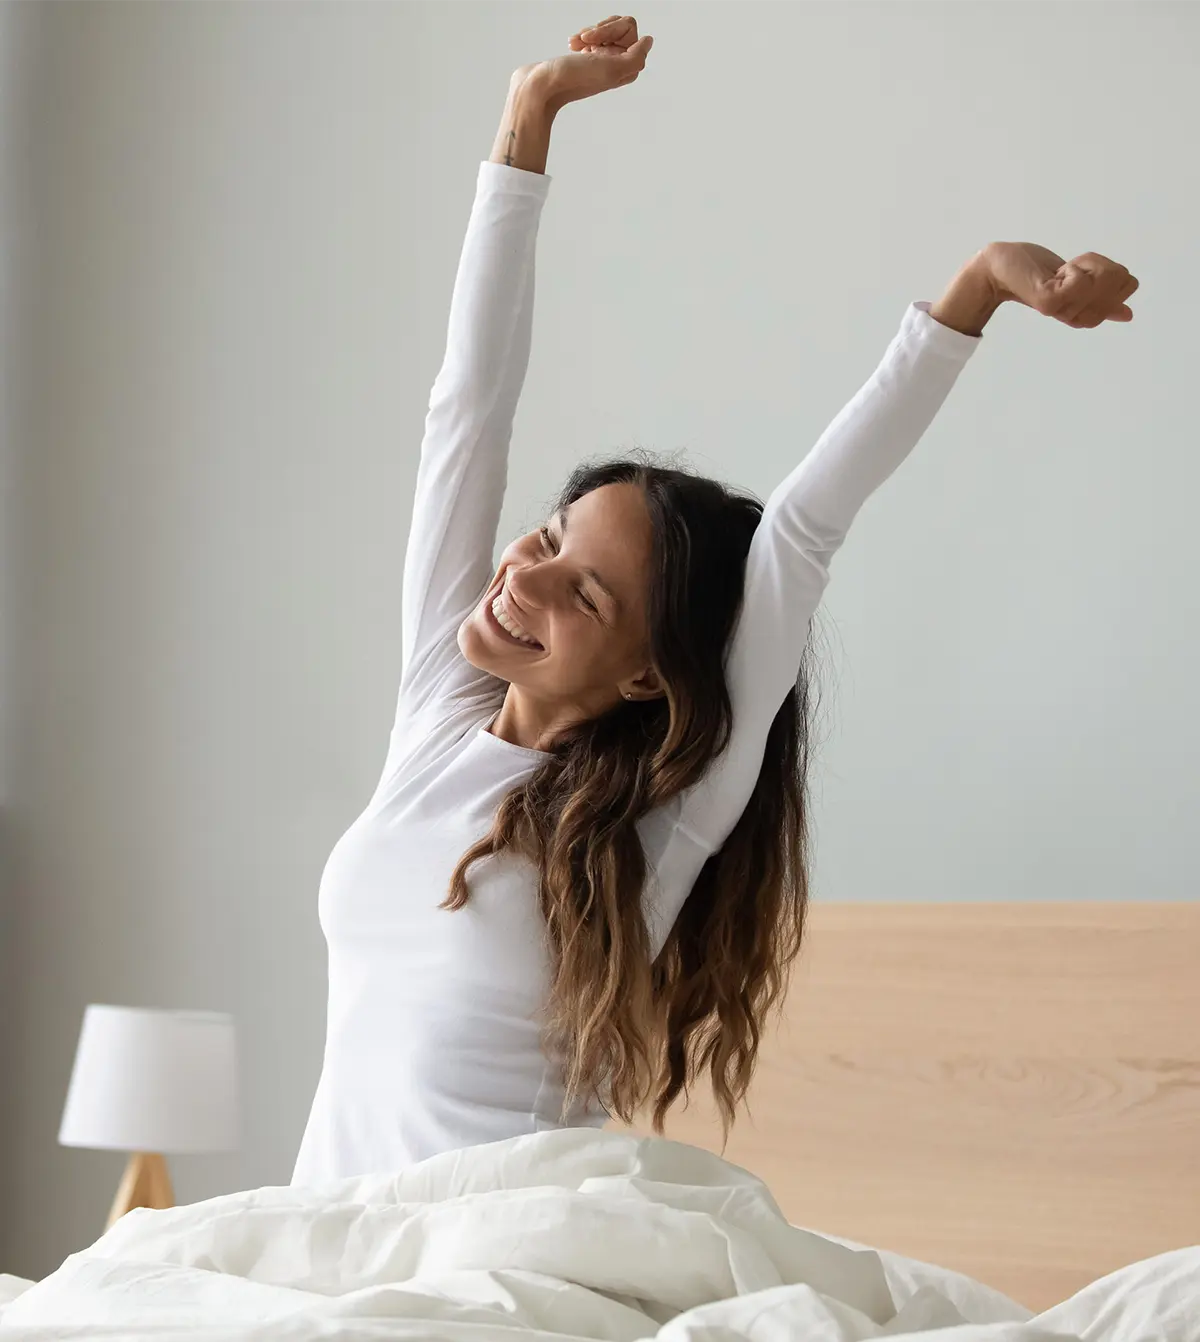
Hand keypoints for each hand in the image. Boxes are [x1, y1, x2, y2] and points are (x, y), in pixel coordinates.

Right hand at [516, 15, 653, 108]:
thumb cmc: (573, 78)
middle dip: (600, 29)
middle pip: (619, 25)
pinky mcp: (587, 56)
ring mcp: (602, 59)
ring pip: (604, 28)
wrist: (542, 85)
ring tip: (577, 43)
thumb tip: (648, 41)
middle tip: (586, 42)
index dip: (612, 29)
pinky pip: (592, 34)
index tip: (595, 43)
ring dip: (588, 32)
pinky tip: (572, 46)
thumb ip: (636, 57)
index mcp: (627, 68)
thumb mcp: (611, 69)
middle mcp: (617, 64)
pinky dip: (580, 37)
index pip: (630, 29)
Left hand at [983, 243, 1138, 327]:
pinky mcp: (1049, 302)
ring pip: (1100, 282)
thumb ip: (1100, 297)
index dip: (1113, 268)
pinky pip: (1080, 282)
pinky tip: (1058, 271)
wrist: (999, 267)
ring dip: (1087, 265)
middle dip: (1102, 265)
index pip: (1126, 289)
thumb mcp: (1075, 281)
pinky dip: (1075, 268)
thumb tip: (1127, 314)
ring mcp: (1061, 309)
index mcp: (1085, 311)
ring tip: (1066, 268)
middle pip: (1117, 285)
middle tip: (1075, 266)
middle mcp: (1074, 314)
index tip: (1088, 266)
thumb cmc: (1035, 271)